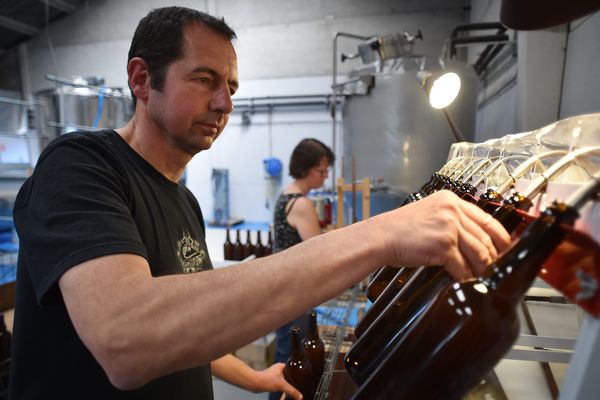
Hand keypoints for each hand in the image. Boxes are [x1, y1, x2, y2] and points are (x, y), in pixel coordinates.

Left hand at [250, 363, 302, 399]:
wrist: (254, 383)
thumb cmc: (266, 380)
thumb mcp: (282, 386)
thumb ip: (292, 391)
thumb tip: (300, 396)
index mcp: (282, 366)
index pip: (294, 369)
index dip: (298, 375)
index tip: (301, 381)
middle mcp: (279, 369)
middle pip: (290, 376)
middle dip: (293, 383)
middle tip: (297, 389)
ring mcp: (275, 375)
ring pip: (284, 382)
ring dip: (287, 388)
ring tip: (291, 393)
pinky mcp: (271, 380)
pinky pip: (279, 385)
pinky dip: (282, 390)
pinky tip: (283, 395)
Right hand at [373, 190, 510, 280]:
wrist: (380, 236)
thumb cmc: (399, 228)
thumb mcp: (428, 214)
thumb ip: (450, 221)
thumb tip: (471, 241)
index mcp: (450, 200)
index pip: (487, 219)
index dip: (501, 237)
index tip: (506, 248)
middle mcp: (452, 211)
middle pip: (485, 238)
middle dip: (493, 257)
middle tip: (494, 269)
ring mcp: (449, 228)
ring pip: (479, 253)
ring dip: (482, 269)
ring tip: (482, 278)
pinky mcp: (443, 246)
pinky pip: (462, 266)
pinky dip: (466, 277)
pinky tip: (464, 281)